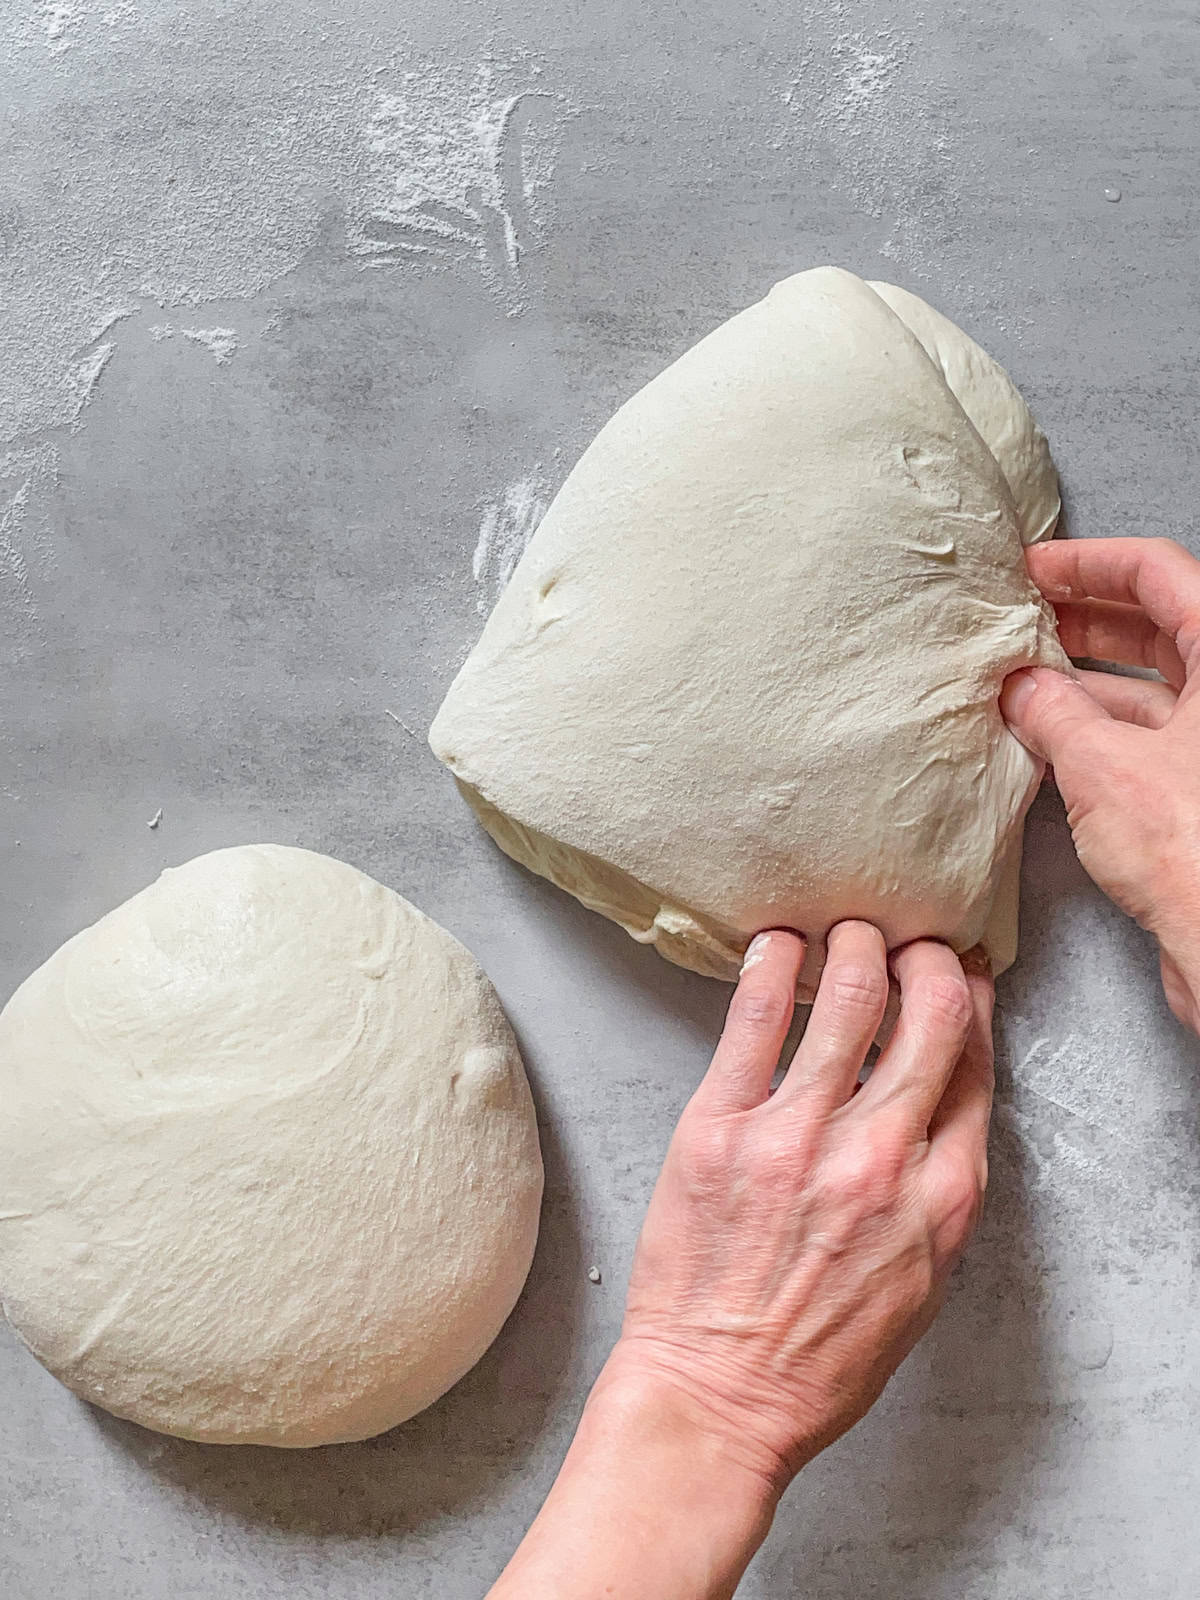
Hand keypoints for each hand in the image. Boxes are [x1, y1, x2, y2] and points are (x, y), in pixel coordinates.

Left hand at [489, 925, 993, 1599]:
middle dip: (925, 958)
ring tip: (846, 929)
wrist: (719, 1396)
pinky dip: (773, 965)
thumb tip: (939, 1104)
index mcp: (940, 1197)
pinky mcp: (720, 1125)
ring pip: (849, 999)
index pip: (974, 1064)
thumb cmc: (818, 1355)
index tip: (962, 974)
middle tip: (907, 938)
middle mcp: (879, 1156)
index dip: (972, 1003)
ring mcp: (798, 1136)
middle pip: (928, 1015)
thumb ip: (938, 1190)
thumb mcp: (920, 1283)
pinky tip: (778, 942)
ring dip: (856, 946)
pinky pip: (754, 1019)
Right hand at [1000, 537, 1199, 1032]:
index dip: (1092, 562)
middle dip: (1085, 621)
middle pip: (1161, 627)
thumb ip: (1054, 712)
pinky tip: (1044, 740)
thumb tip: (1021, 686)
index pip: (1162, 573)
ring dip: (1083, 684)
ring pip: (1152, 690)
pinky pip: (1148, 743)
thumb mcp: (1103, 766)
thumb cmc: (1197, 855)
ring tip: (1016, 684)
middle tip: (1021, 620)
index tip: (1035, 567)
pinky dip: (1097, 734)